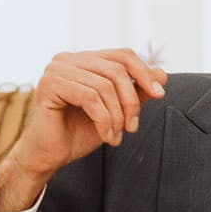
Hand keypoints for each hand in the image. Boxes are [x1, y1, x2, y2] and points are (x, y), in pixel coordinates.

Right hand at [0, 49, 166, 211]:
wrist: (49, 157)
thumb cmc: (77, 133)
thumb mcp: (115, 110)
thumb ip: (135, 92)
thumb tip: (161, 74)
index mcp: (83, 60)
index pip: (122, 55)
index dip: (144, 72)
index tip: (158, 95)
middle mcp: (68, 59)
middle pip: (116, 69)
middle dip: (131, 101)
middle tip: (132, 127)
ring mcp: (56, 70)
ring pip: (105, 85)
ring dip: (117, 116)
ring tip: (116, 136)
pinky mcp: (49, 85)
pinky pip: (90, 97)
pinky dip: (103, 120)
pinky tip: (106, 136)